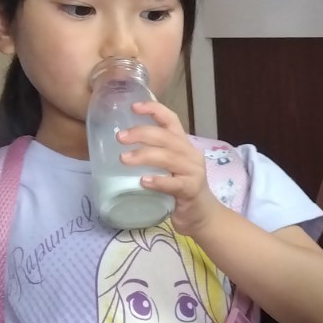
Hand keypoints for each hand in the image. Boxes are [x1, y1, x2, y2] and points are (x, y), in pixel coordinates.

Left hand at [117, 101, 222, 235]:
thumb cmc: (181, 190)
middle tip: (120, 137)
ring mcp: (193, 172)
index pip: (171, 120)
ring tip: (124, 159)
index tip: (134, 107)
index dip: (154, 109)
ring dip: (144, 155)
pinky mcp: (191, 190)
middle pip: (166, 137)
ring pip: (168, 157)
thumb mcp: (169, 168)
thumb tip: (121, 149)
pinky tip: (143, 181)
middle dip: (141, 133)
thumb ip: (154, 156)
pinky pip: (174, 183)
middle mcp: (190, 154)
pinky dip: (158, 181)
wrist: (202, 216)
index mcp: (183, 145)